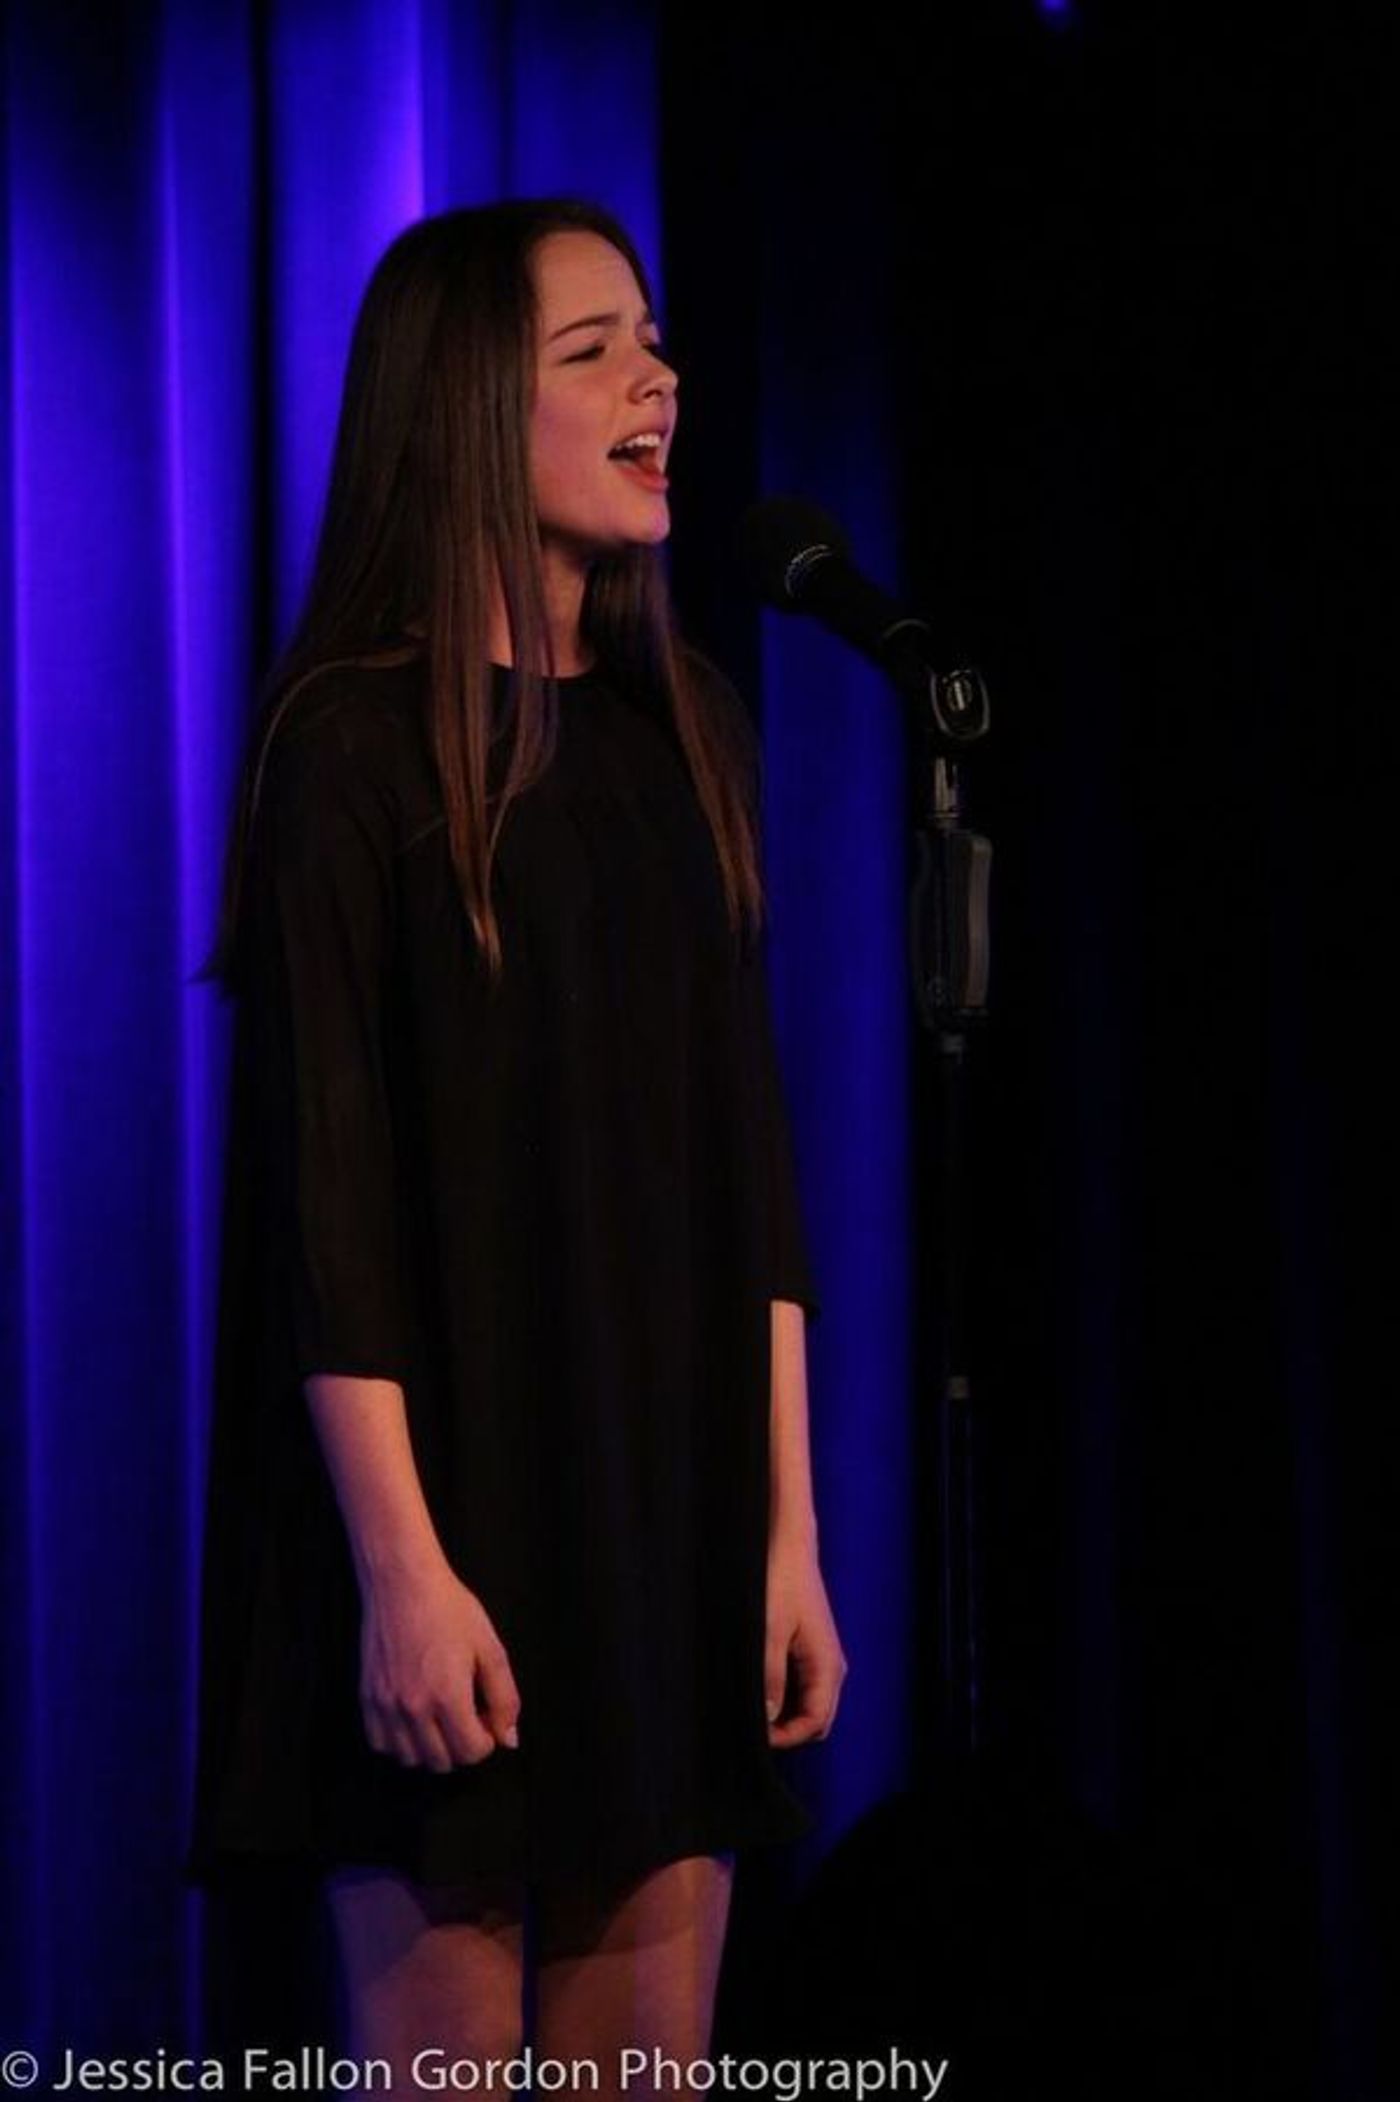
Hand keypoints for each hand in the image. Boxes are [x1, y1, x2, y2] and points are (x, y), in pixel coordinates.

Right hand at [358, 1558, 521, 1772]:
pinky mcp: (366, 1698)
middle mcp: (413, 1708)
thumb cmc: (449, 1609)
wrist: (401, 1582)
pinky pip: (381, 1743)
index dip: (486, 1740)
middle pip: (441, 1761)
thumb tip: (508, 1740)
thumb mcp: (490, 1647)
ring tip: (440, 1717)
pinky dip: (399, 1741)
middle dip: (461, 1745)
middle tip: (465, 1715)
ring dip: (430, 1748)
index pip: (470, 1753)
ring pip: (410, 1758)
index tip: (485, 1718)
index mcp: (448, 1696)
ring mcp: (385, 1705)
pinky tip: (413, 1718)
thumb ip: (504, 1698)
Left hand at [764, 1534, 846, 1747]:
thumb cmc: (780, 1581)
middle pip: (815, 1720)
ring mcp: (821, 1659)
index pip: (816, 1723)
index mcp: (828, 1667)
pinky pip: (801, 1687)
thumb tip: (768, 1717)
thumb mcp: (768, 1631)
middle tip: (749, 1725)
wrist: (788, 1544)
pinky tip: (758, 1686)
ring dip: (783, 1713)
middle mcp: (831, 1667)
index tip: (754, 1735)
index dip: (786, 1737)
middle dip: (786, 1730)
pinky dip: (783, 1695)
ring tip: (750, 1705)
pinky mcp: (810, 1649)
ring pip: (808, 1704)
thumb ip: (770, 1677)